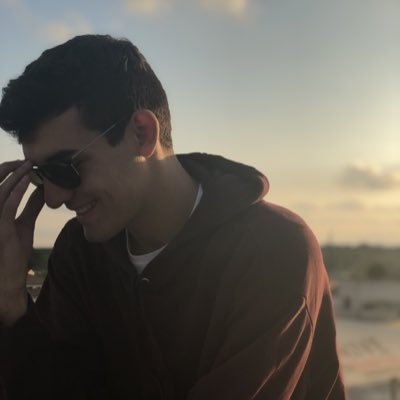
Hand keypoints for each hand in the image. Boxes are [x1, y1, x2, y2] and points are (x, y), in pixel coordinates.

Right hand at [0, 160, 43, 324]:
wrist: (10, 278)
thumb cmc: (14, 251)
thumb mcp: (25, 223)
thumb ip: (31, 206)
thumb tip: (43, 190)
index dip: (10, 172)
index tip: (26, 162)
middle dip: (9, 170)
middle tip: (27, 159)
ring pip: (0, 192)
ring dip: (14, 177)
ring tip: (28, 166)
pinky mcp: (1, 230)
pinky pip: (6, 207)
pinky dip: (16, 192)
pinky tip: (27, 182)